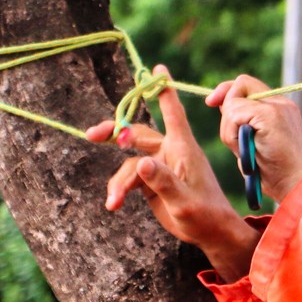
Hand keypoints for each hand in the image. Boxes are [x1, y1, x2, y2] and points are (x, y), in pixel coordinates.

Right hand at [86, 68, 258, 279]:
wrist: (210, 233)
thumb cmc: (205, 215)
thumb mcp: (184, 202)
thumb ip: (163, 182)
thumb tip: (143, 162)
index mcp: (183, 148)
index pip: (173, 113)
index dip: (163, 90)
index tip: (156, 68)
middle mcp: (170, 152)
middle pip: (138, 134)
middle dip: (115, 132)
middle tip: (91, 134)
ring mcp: (160, 166)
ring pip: (130, 163)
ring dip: (118, 181)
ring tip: (113, 202)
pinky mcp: (152, 181)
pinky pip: (129, 178)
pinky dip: (120, 189)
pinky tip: (113, 204)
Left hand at [204, 75, 301, 202]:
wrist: (296, 185)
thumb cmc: (276, 173)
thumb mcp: (255, 143)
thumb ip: (243, 123)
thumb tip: (221, 105)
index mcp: (279, 107)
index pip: (247, 85)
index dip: (227, 90)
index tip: (211, 103)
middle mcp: (280, 102)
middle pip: (239, 85)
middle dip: (226, 111)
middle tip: (234, 140)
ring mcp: (277, 107)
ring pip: (233, 103)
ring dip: (229, 132)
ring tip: (246, 152)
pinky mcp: (270, 115)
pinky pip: (235, 114)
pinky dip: (231, 134)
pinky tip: (245, 150)